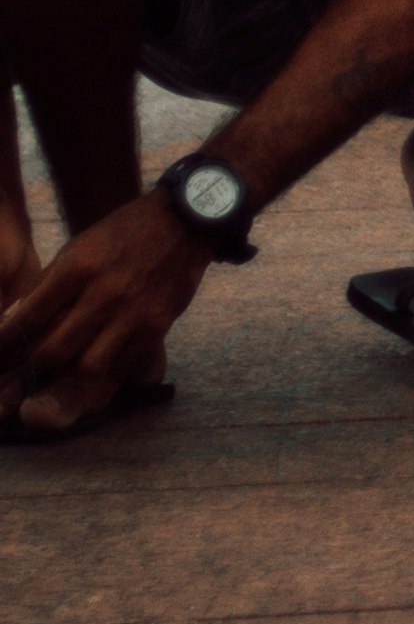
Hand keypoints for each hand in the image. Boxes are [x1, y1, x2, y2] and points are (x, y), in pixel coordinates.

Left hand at [0, 190, 203, 422]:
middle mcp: (103, 292)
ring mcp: (132, 313)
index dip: (4, 348)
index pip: (29, 318)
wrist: (185, 219)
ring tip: (40, 403)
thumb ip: (47, 287)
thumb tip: (12, 324)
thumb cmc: (123, 234)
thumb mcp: (78, 247)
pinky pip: (123, 370)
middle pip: (53, 351)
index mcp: (77, 267)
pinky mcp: (156, 328)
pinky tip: (85, 392)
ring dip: (60, 390)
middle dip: (24, 378)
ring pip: (86, 370)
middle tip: (6, 395)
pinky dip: (100, 386)